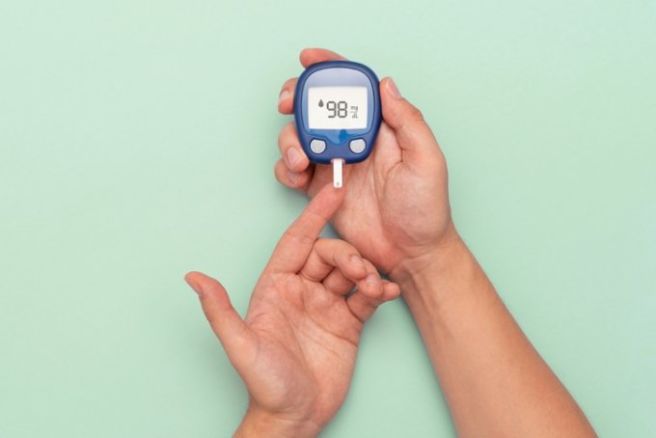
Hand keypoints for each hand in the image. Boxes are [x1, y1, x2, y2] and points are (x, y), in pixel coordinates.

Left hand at [185, 185, 399, 437]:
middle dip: (347, 255)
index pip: (298, 241)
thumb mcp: (240, 346)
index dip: (315, 216)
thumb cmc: (265, 384)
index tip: (334, 193)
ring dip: (365, 272)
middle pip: (329, 255)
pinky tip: (386, 292)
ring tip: (372, 286)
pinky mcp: (348, 322)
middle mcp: (302, 290)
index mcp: (276, 286)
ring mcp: (327, 305)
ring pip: (351, 272)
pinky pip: (366, 297)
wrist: (295, 417)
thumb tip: (193, 277)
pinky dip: (378, 290)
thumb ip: (219, 310)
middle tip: (358, 271)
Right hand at [275, 48, 455, 275]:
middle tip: (287, 103)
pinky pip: (293, 172)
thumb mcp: (426, 160)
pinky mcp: (320, 190)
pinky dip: (287, 170)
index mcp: (380, 128)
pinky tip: (297, 178)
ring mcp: (335, 165)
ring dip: (290, 140)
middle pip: (317, 108)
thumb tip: (385, 85)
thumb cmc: (426, 209)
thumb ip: (407, 120)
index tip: (309, 59)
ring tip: (300, 159)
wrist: (411, 253)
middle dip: (297, 99)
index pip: (353, 89)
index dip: (330, 70)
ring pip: (300, 137)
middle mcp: (355, 141)